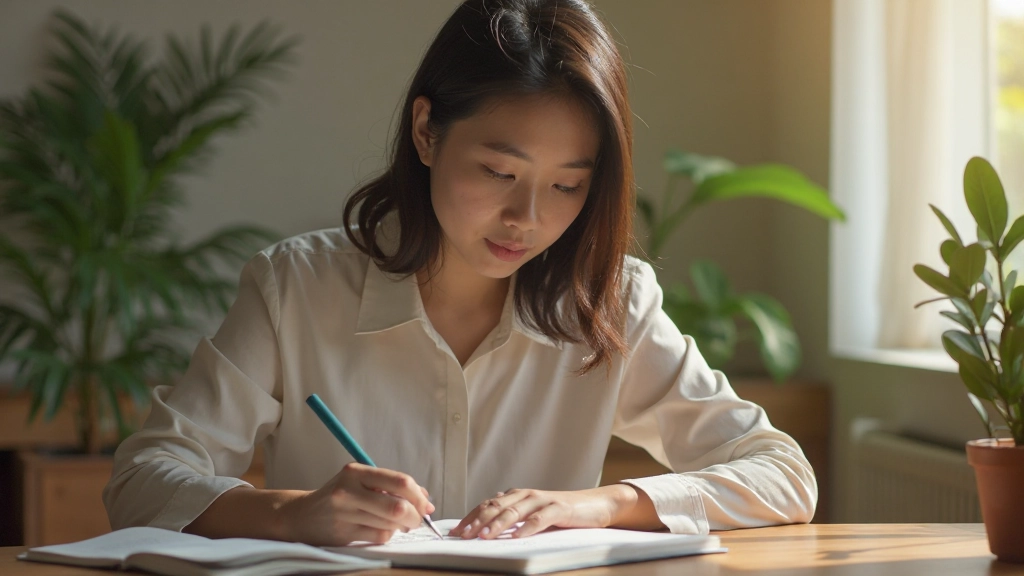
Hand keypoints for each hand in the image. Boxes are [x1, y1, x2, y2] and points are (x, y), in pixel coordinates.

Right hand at [278, 462, 433, 545]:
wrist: (302, 515)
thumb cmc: (339, 496)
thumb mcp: (361, 481)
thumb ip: (391, 486)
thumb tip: (425, 498)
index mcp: (356, 471)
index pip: (399, 482)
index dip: (419, 495)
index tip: (426, 505)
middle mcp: (349, 490)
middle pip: (397, 506)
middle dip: (414, 516)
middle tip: (416, 520)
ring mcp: (345, 513)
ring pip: (390, 523)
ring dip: (400, 526)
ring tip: (396, 523)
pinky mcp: (343, 533)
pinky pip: (379, 536)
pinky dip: (387, 534)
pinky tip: (379, 529)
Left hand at [450, 484, 654, 539]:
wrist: (594, 505)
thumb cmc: (560, 511)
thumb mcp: (532, 511)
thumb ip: (513, 510)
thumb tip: (489, 510)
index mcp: (517, 495)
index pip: (488, 505)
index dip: (471, 517)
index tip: (457, 532)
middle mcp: (526, 494)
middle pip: (497, 506)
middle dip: (478, 521)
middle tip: (465, 535)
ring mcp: (542, 500)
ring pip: (515, 511)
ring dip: (498, 524)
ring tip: (485, 536)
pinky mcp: (559, 509)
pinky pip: (540, 518)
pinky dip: (527, 527)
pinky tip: (517, 536)